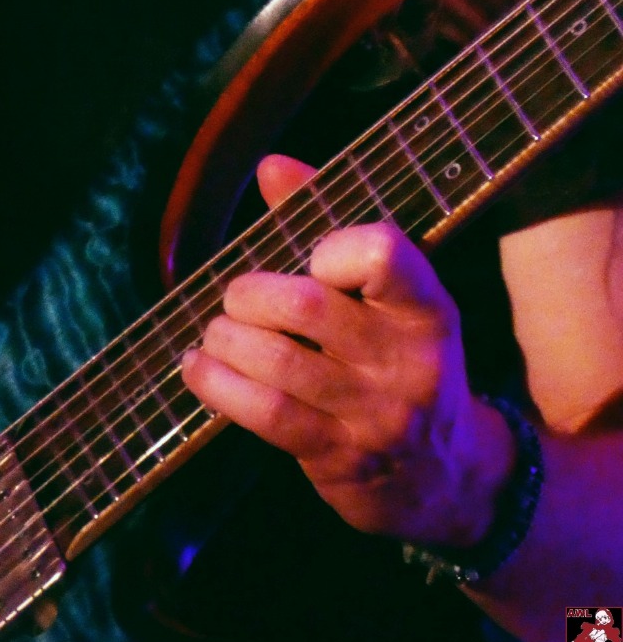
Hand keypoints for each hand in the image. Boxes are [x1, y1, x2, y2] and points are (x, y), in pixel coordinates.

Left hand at [181, 154, 513, 544]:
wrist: (444, 476)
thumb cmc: (396, 356)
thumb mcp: (385, 295)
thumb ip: (326, 223)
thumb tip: (271, 166)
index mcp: (424, 306)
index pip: (382, 255)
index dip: (333, 248)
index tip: (312, 259)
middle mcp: (405, 359)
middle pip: (307, 307)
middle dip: (251, 294)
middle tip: (237, 298)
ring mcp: (373, 414)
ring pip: (278, 361)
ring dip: (227, 339)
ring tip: (217, 332)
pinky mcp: (337, 456)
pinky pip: (265, 413)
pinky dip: (218, 384)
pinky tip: (198, 368)